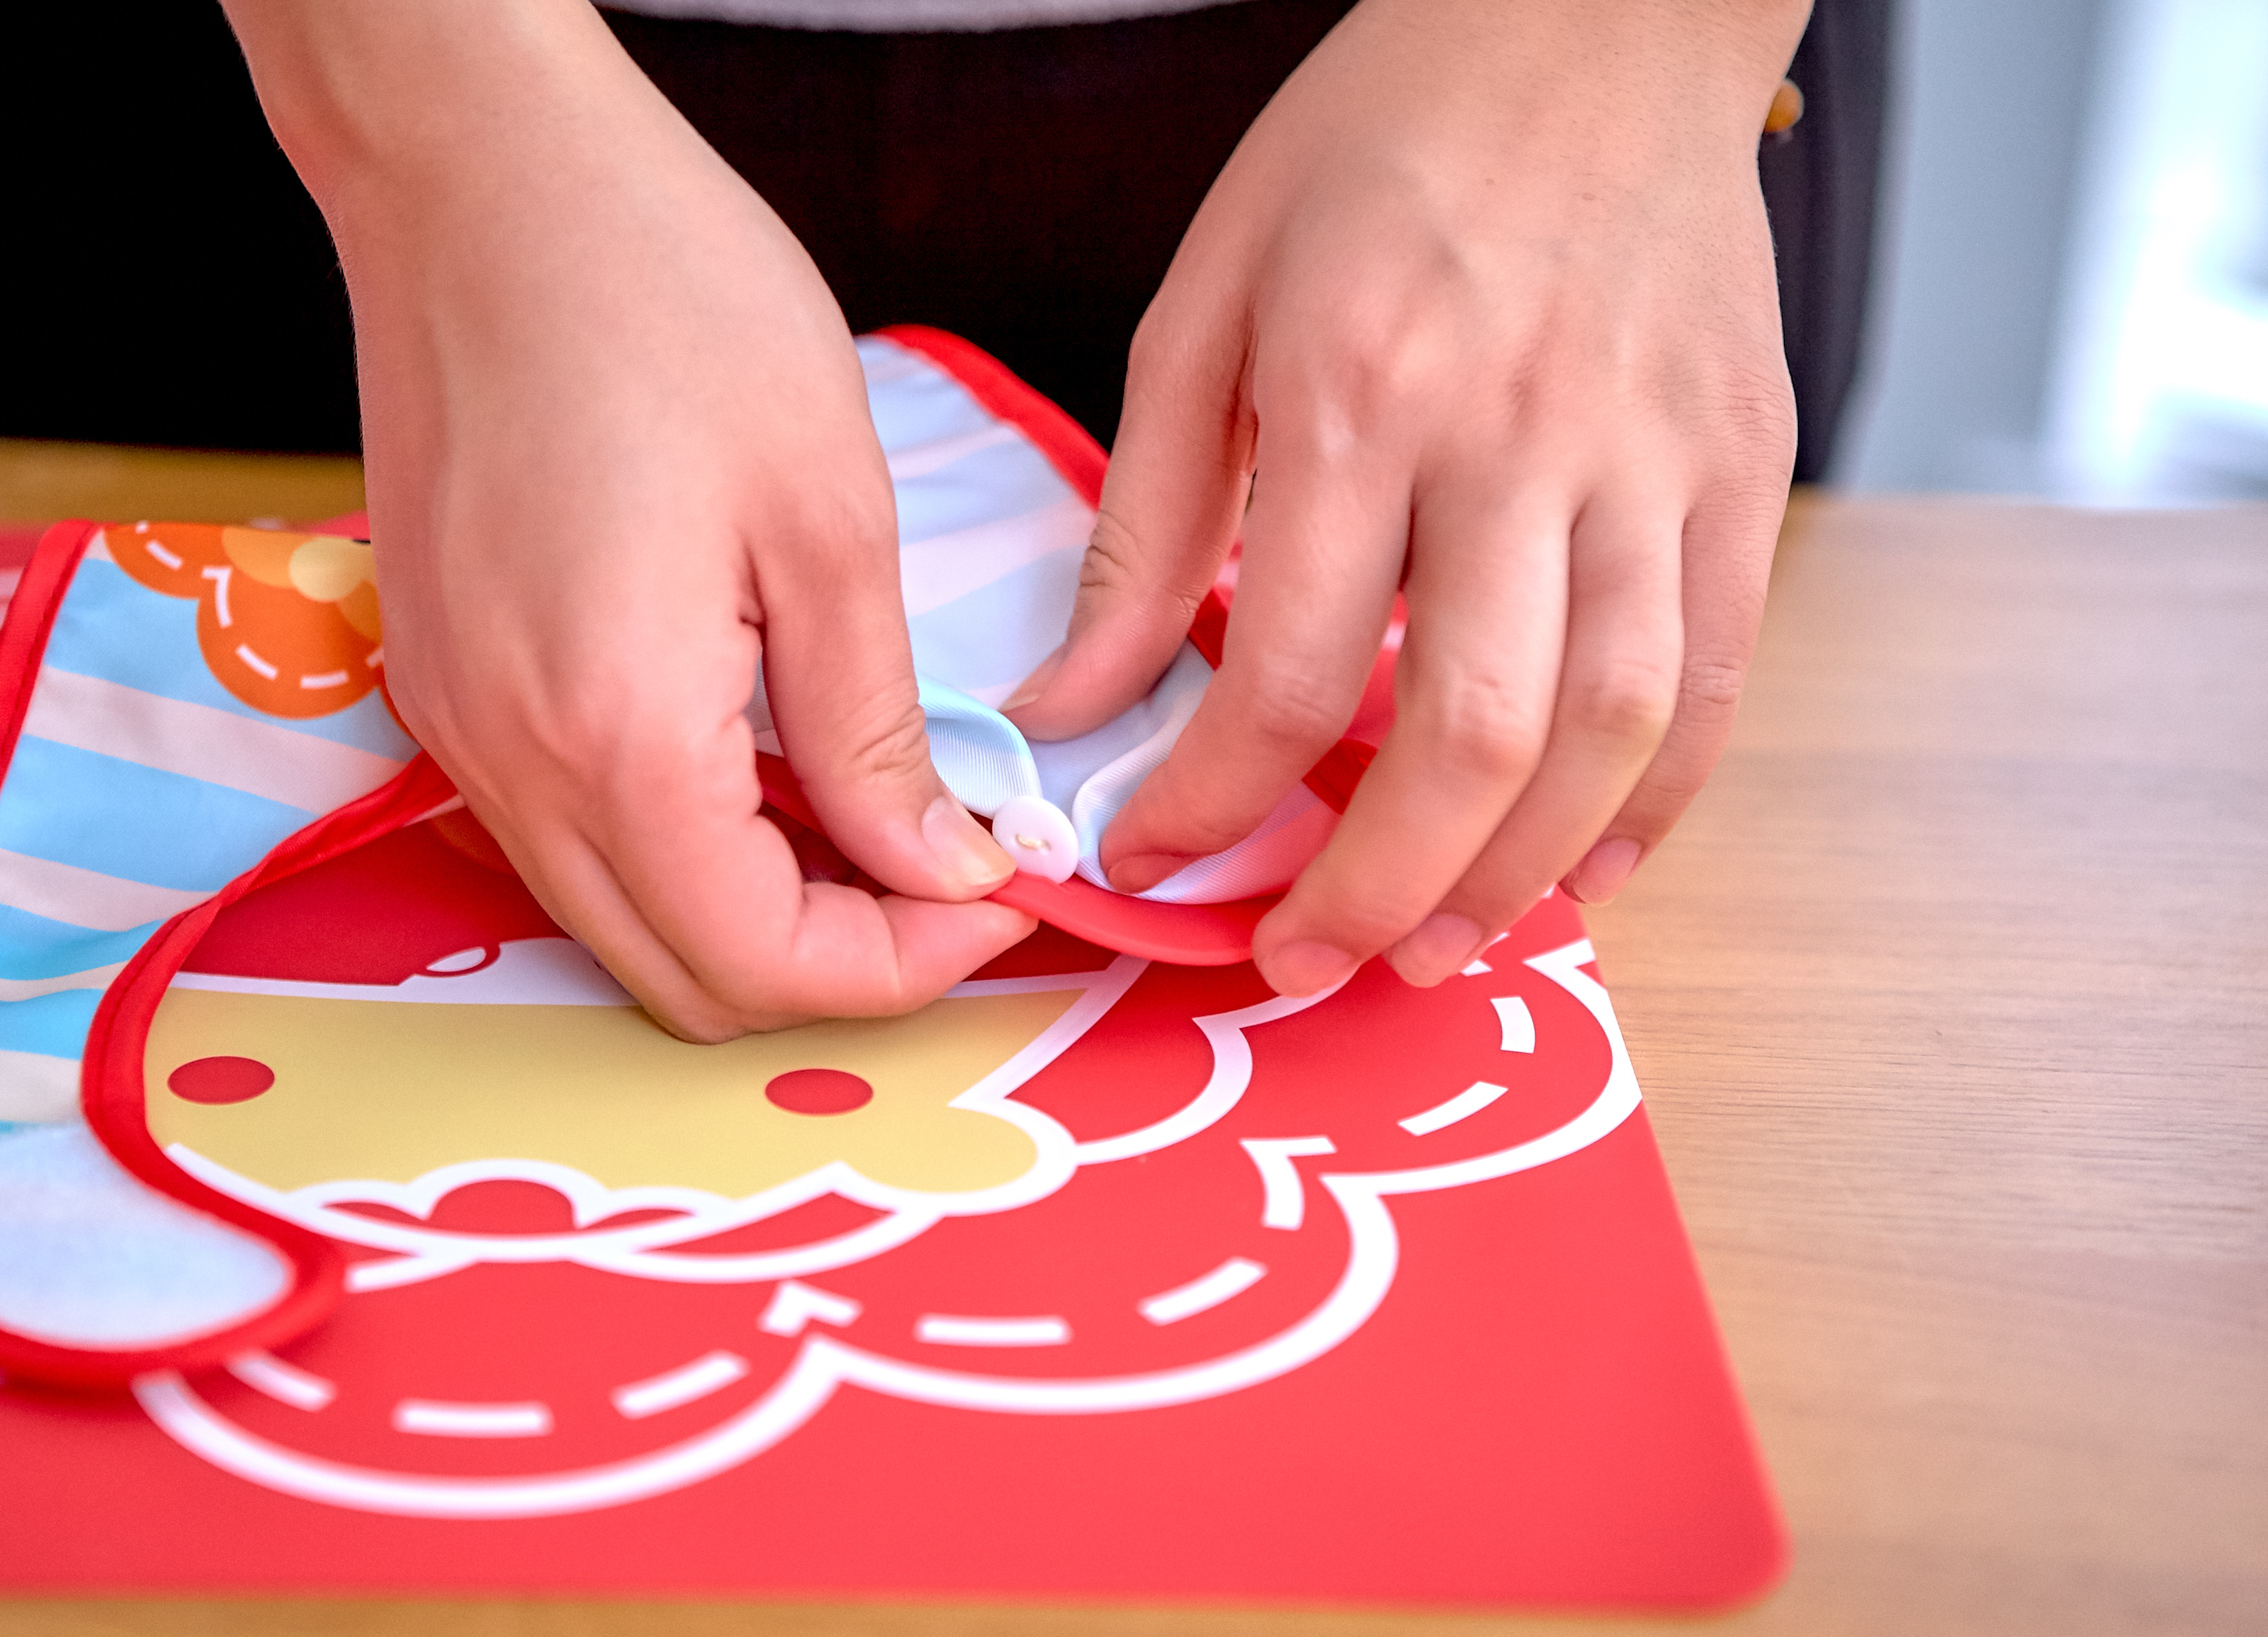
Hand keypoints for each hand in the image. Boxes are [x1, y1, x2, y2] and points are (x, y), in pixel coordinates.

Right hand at [226, 0, 1031, 1039]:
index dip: (904, 969)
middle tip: (950, 874)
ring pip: (619, 925)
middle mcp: (509, 765)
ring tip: (874, 823)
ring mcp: (458, 732)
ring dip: (755, 916)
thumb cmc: (664, 299)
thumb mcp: (827, 519)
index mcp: (616, 732)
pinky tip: (762, 766)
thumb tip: (941, 868)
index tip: (1001, 893)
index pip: (765, 964)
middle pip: (682, 984)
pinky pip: (567, 842)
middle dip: (835, 967)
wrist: (478, 176)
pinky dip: (678, 852)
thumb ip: (877, 732)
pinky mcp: (445, 688)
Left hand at [1007, 0, 1805, 995]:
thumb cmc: (1380, 147)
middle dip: (1372, 889)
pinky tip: (1578, 869)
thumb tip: (1070, 705)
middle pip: (1467, 735)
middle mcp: (1519, 435)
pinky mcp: (1745, 467)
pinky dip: (1654, 804)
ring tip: (1431, 943)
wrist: (1592, 16)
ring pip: (1609, 731)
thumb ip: (1147, 520)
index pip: (1280, 671)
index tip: (1150, 857)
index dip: (1208, 805)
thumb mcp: (1210, 298)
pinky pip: (1716, 681)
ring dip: (1517, 877)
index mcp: (1359, 388)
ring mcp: (1654, 457)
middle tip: (1299, 960)